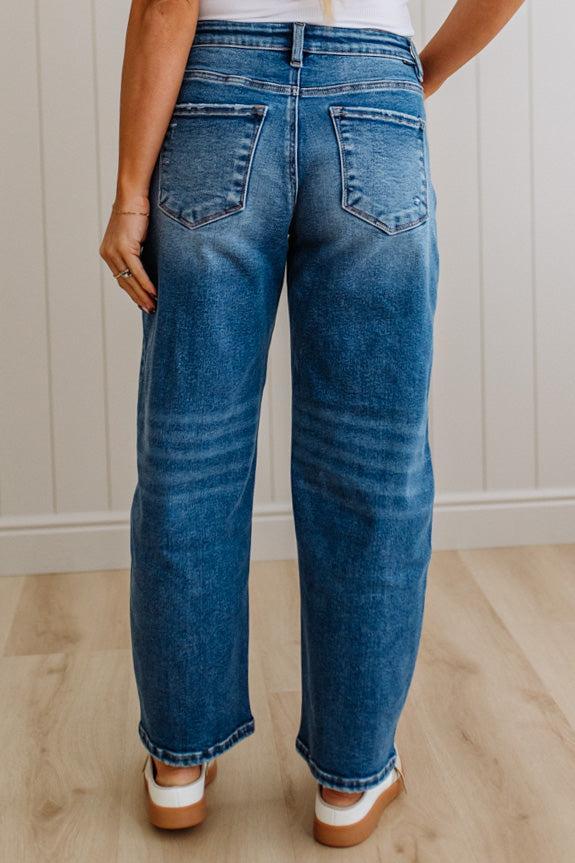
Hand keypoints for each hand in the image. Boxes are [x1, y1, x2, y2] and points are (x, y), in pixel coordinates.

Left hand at [99, 197, 156, 312]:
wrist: (133, 197)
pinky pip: (136, 272)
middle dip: (138, 298)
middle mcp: (108, 254)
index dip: (133, 293)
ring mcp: (115, 252)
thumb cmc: (137, 215)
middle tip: (150, 310)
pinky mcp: (124, 248)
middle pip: (124, 283)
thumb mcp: (135, 238)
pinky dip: (146, 284)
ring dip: (143, 295)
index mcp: (108, 253)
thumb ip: (137, 254)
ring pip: (130, 280)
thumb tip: (148, 269)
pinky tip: (154, 293)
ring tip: (154, 305)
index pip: (121, 279)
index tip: (143, 303)